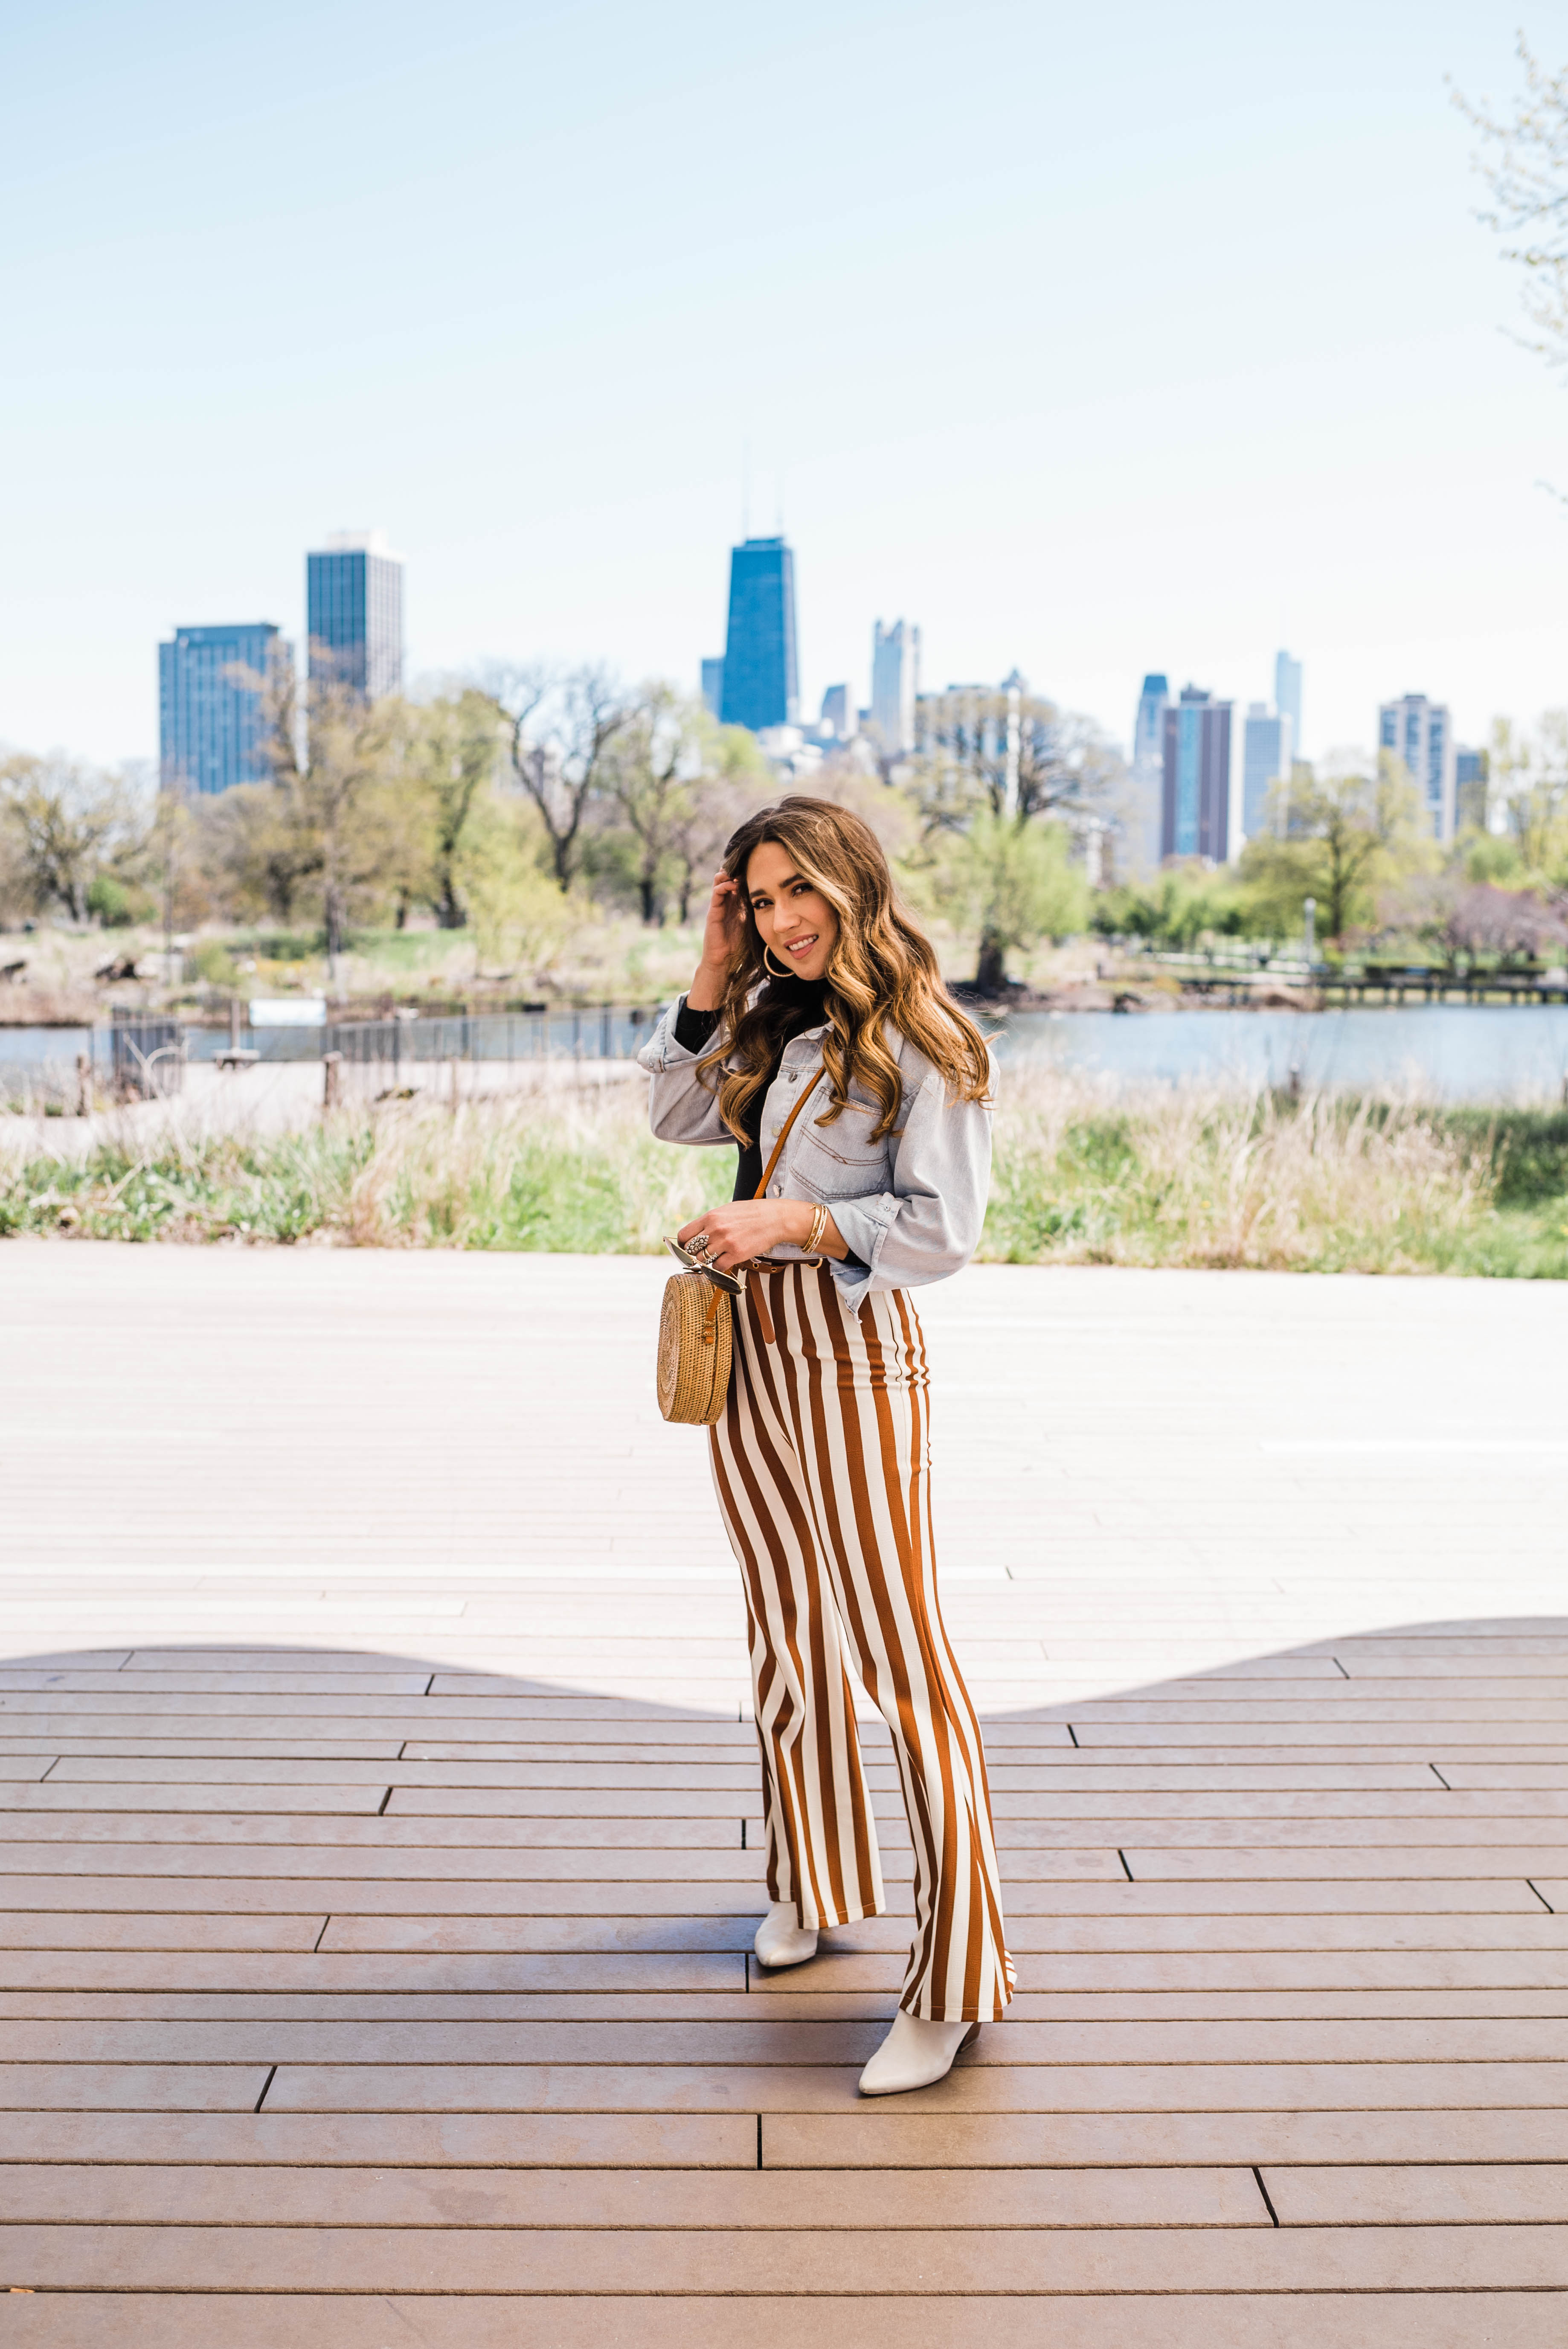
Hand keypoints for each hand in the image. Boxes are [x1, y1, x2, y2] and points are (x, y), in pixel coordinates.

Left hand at [678, 1198, 844, 1271]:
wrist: (776, 1218)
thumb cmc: (751, 1214)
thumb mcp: (726, 1211)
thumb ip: (710, 1222)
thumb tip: (696, 1234)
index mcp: (710, 1217)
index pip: (684, 1235)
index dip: (683, 1245)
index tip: (687, 1248)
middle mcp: (715, 1229)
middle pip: (691, 1250)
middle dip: (694, 1255)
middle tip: (701, 1256)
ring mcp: (726, 1242)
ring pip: (702, 1260)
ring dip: (706, 1262)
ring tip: (714, 1259)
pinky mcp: (737, 1254)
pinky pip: (717, 1268)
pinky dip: (717, 1269)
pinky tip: (724, 1263)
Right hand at [688, 870, 745, 1009]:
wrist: (724, 960)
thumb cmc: (739, 944)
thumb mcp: (752, 923)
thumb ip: (757, 911)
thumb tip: (774, 901)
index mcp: (736, 905)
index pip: (739, 883)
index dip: (746, 874)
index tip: (758, 867)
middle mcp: (727, 903)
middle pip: (729, 879)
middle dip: (736, 870)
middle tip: (748, 864)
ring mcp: (718, 906)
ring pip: (721, 882)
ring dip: (729, 875)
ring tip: (739, 871)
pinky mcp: (713, 912)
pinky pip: (717, 894)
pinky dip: (724, 886)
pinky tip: (733, 884)